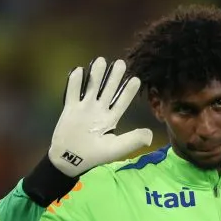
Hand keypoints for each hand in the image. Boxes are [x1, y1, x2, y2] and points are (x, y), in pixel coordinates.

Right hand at [48, 57, 152, 176]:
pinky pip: (73, 93)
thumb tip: (150, 135)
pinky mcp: (70, 109)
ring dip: (97, 75)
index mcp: (110, 120)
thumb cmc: (94, 155)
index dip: (129, 92)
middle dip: (114, 77)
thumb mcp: (116, 148)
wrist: (70, 160)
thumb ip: (133, 140)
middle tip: (121, 63)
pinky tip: (79, 70)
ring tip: (101, 60)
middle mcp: (98, 111)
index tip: (136, 79)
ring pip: (92, 88)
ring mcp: (84, 109)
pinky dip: (75, 82)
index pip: (122, 102)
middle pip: (108, 90)